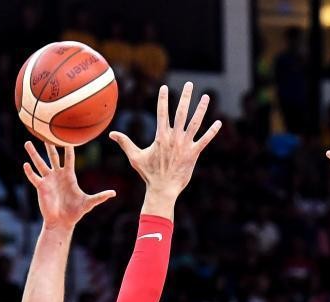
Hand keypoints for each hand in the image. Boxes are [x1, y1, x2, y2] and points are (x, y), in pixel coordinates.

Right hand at [23, 142, 114, 229]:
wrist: (62, 222)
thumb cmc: (75, 212)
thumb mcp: (88, 203)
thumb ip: (100, 197)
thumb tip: (114, 193)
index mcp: (69, 176)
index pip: (69, 158)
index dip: (69, 148)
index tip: (67, 137)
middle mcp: (58, 175)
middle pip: (53, 156)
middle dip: (49, 146)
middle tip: (46, 133)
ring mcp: (48, 180)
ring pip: (40, 163)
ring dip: (34, 154)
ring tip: (27, 143)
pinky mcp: (41, 188)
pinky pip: (34, 177)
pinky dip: (29, 172)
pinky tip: (25, 164)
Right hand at [109, 82, 220, 198]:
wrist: (162, 189)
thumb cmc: (148, 174)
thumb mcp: (135, 157)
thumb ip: (125, 143)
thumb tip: (110, 134)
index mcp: (161, 136)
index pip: (162, 112)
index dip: (163, 99)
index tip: (165, 88)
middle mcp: (174, 138)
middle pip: (181, 112)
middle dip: (186, 97)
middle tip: (190, 84)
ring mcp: (185, 145)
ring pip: (195, 123)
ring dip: (201, 109)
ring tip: (206, 97)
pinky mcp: (194, 154)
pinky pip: (205, 140)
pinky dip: (212, 132)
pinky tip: (219, 123)